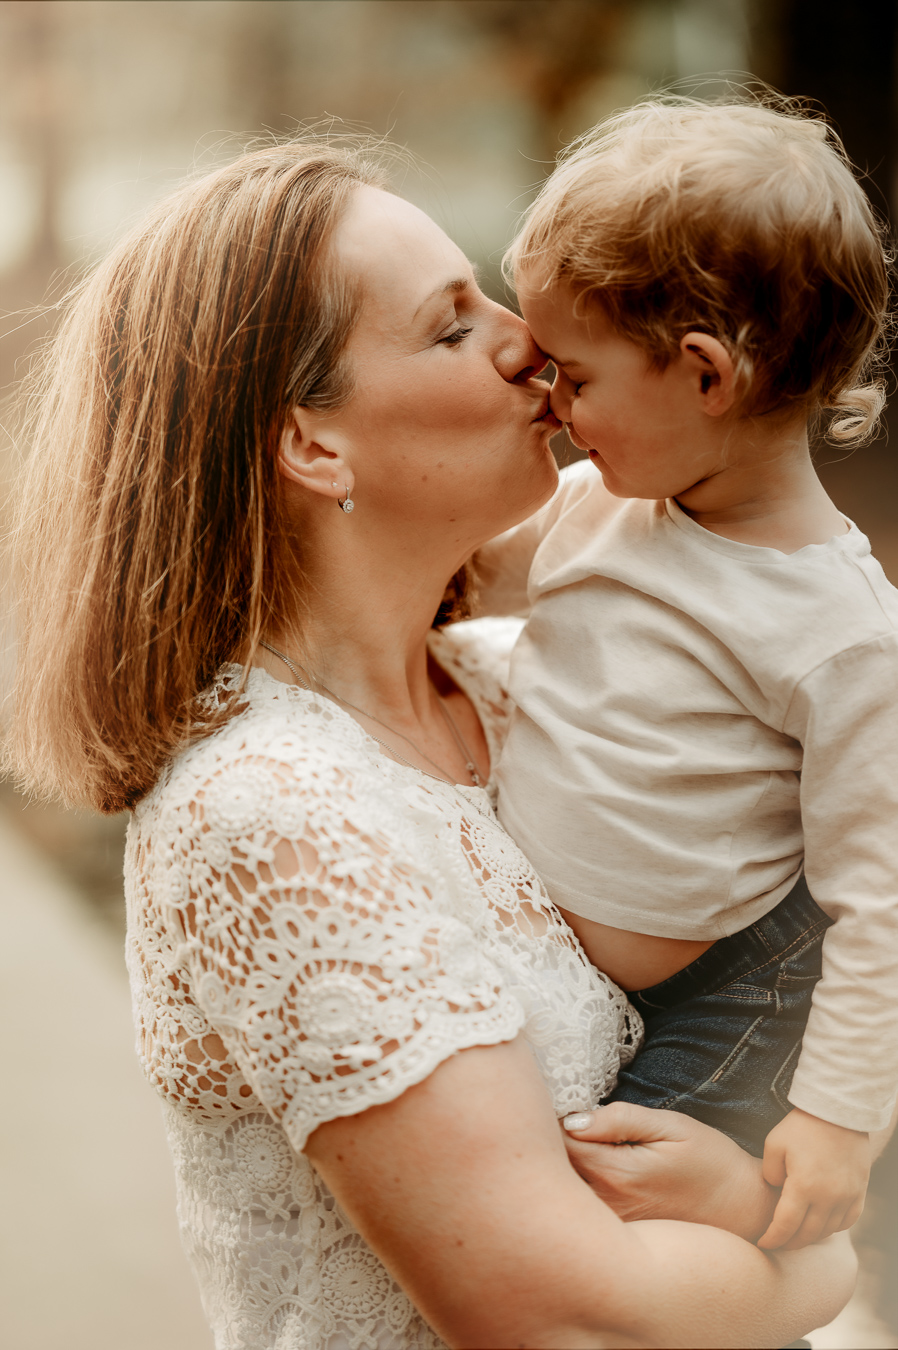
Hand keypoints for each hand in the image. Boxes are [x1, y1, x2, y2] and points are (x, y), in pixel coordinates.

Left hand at [562, 1101, 774, 1241]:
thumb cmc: (710, 1161)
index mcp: (616, 1173)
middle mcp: (605, 1206)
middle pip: (550, 1170)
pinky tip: (589, 1169)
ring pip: (561, 1191)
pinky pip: (578, 1208)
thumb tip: (571, 1119)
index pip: (556, 1142)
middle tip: (559, 1118)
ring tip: (576, 1141)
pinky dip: (573, 1186)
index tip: (557, 1100)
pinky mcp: (614, 1235)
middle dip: (547, 1142)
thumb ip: (619, 1119)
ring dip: (558, 1166)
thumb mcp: (671, 1126)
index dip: (550, 1117)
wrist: (743, 1210)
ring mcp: (608, 1226)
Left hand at [758, 1107, 869, 1250]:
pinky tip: (822, 1225)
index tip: (762, 1244)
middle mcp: (828, 1197)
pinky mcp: (859, 1191)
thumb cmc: (801, 1126)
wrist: (838, 1111)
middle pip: (807, 1234)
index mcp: (803, 1187)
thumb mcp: (774, 1143)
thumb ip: (770, 1173)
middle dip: (790, 1243)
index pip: (785, 1226)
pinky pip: (848, 1220)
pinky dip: (834, 1228)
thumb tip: (776, 1191)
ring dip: (811, 1237)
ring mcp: (847, 1196)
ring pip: (828, 1230)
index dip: (772, 1239)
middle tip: (778, 1244)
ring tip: (797, 1236)